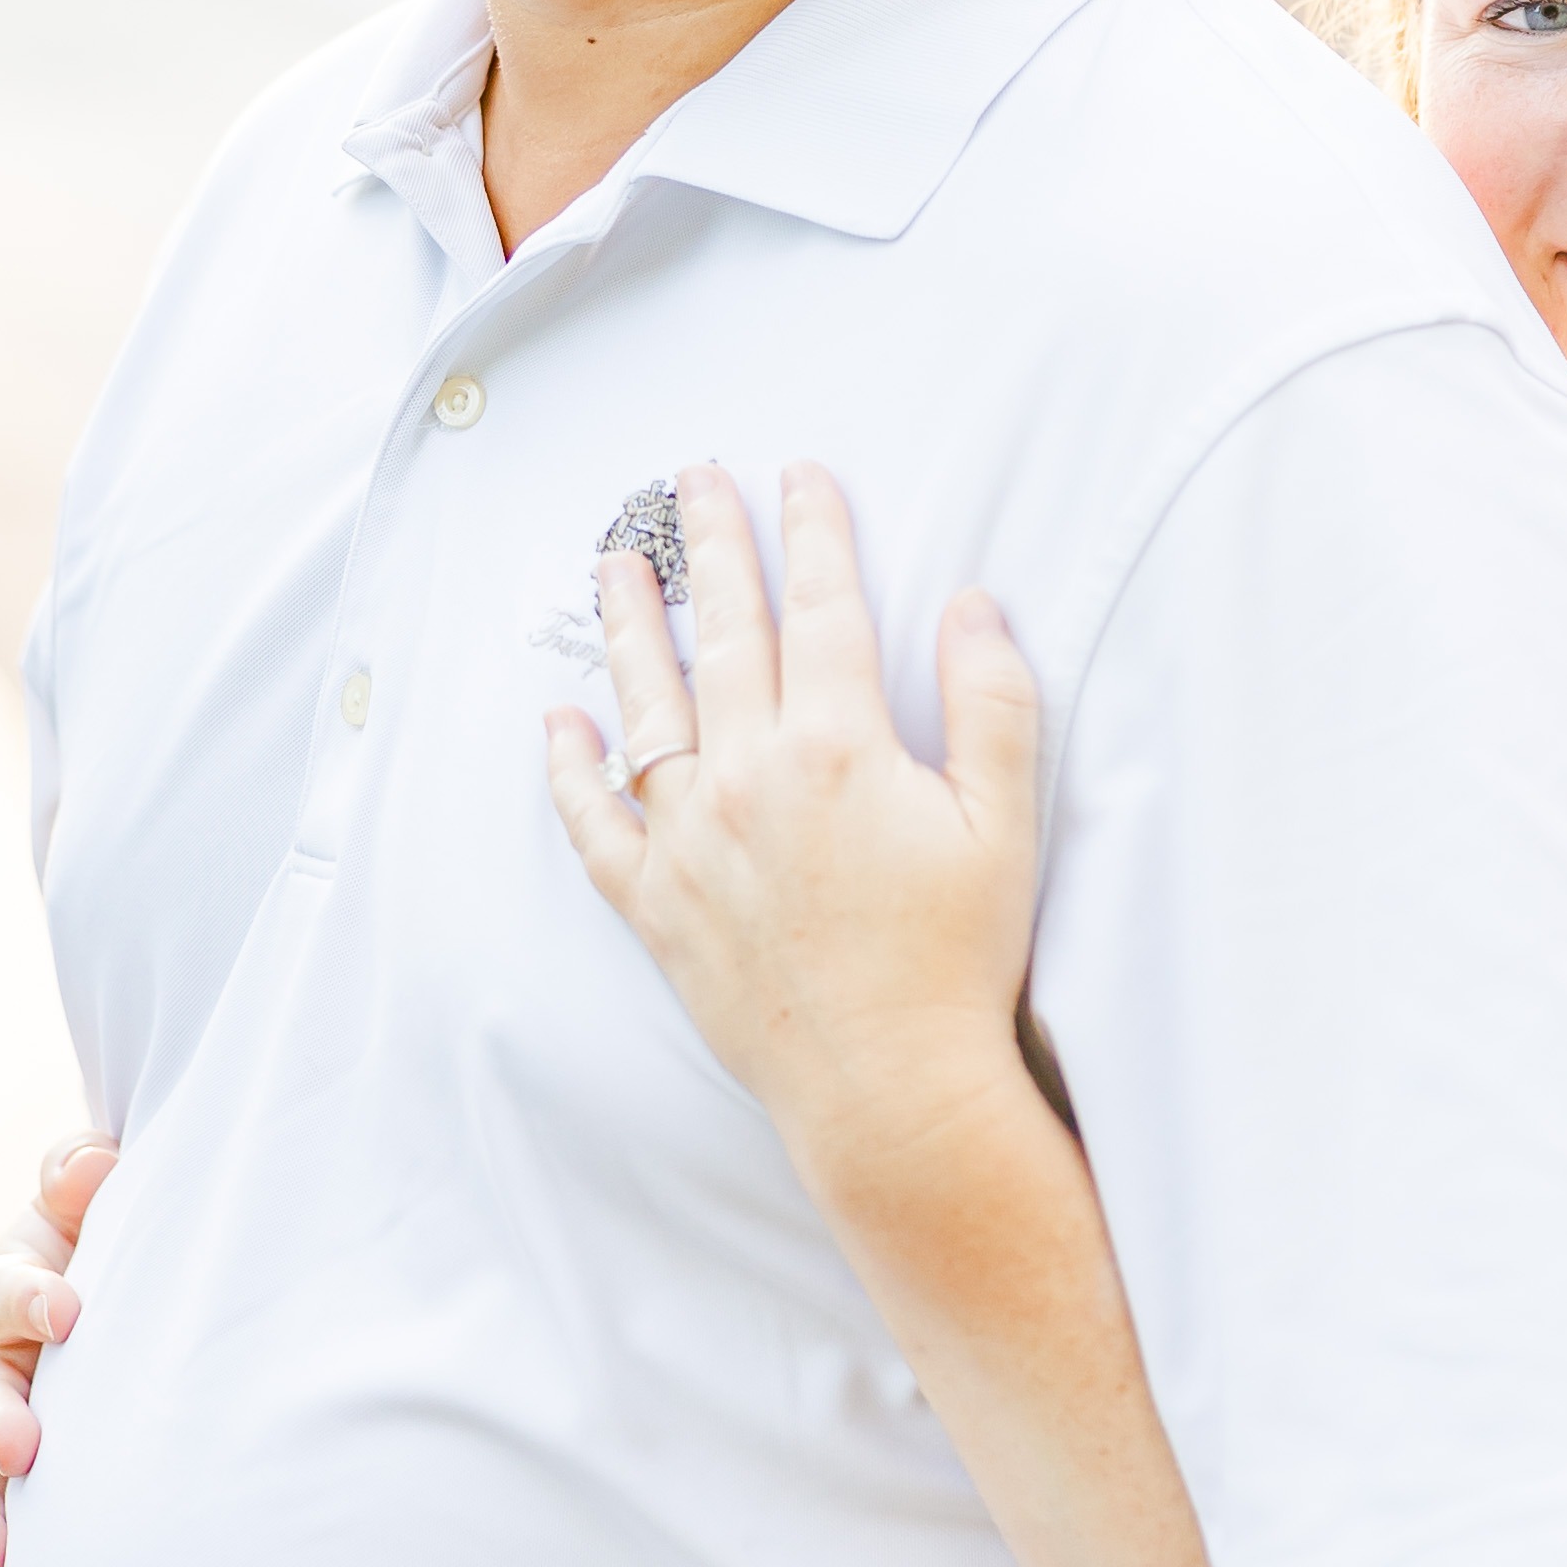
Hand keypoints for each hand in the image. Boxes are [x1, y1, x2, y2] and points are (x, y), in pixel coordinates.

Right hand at [0, 1136, 113, 1566]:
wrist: (155, 1283)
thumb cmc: (129, 1230)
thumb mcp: (98, 1197)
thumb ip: (82, 1178)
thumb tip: (90, 1162)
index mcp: (15, 1295)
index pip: (4, 1293)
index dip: (31, 1301)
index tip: (73, 1311)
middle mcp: (0, 1374)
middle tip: (22, 1445)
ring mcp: (14, 1442)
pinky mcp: (38, 1506)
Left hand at [544, 463, 1041, 1201]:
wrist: (889, 1091)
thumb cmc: (957, 960)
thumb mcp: (1006, 824)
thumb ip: (993, 703)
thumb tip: (971, 605)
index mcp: (841, 746)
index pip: (824, 608)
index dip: (814, 533)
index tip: (800, 475)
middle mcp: (750, 776)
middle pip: (728, 634)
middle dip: (715, 547)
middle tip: (694, 482)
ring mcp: (692, 840)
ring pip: (649, 707)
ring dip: (631, 628)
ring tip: (616, 564)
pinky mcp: (657, 905)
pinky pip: (596, 826)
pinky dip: (570, 773)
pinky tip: (559, 725)